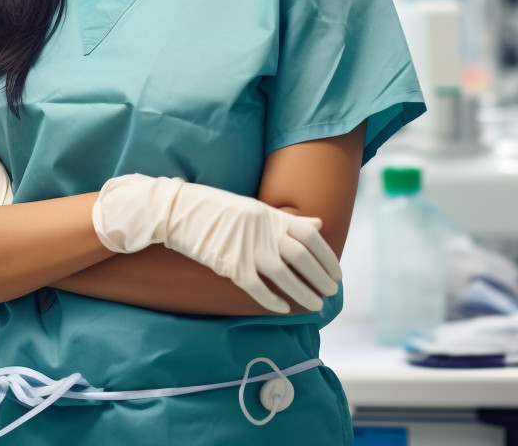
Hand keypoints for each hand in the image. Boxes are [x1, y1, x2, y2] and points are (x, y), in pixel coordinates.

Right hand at [92, 174, 341, 313]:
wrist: (181, 211)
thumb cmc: (219, 210)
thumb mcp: (255, 208)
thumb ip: (285, 220)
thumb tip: (316, 224)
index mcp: (270, 215)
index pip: (309, 235)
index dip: (326, 255)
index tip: (336, 272)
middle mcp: (263, 232)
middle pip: (301, 257)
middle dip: (320, 277)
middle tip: (330, 291)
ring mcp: (247, 249)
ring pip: (284, 276)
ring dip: (303, 293)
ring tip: (315, 304)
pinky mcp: (230, 265)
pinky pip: (256, 287)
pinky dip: (272, 300)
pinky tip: (282, 308)